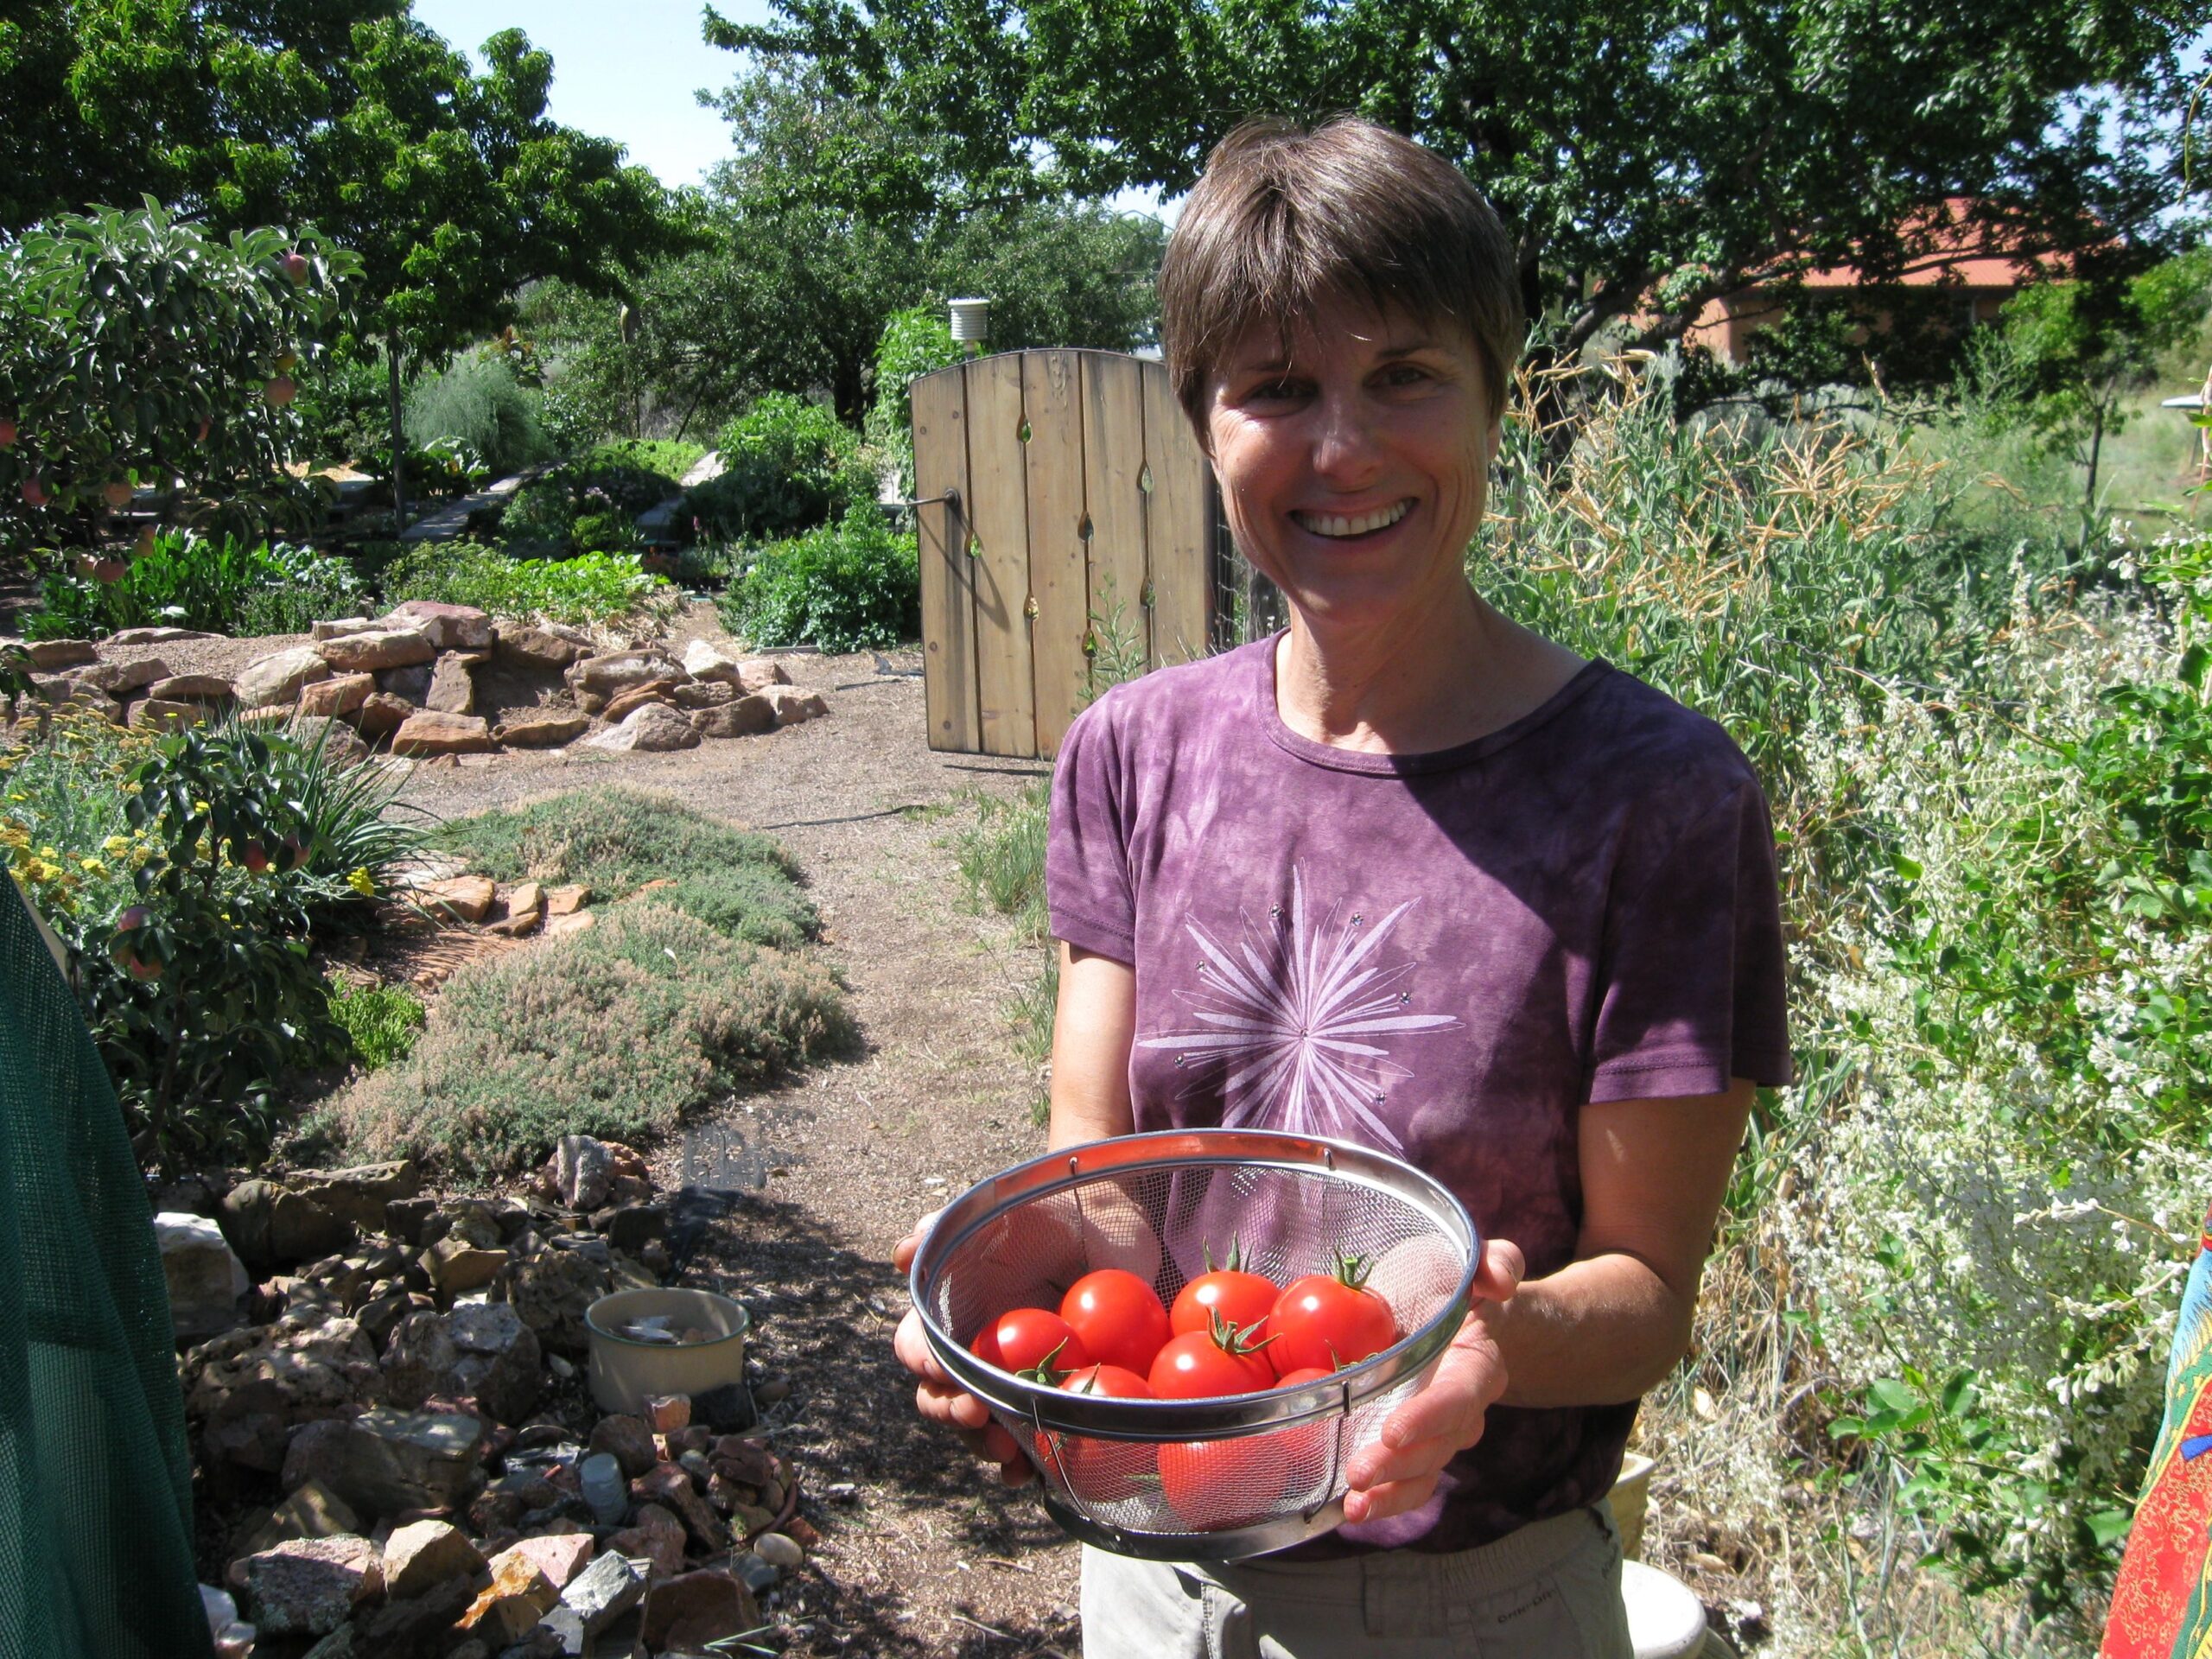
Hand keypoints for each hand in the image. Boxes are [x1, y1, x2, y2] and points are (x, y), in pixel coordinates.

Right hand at [892, 1212, 1034, 1485]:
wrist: (1116, 1224)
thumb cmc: (1051, 1211)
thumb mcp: (1000, 1210)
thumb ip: (947, 1227)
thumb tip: (901, 1253)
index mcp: (950, 1314)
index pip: (916, 1346)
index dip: (920, 1360)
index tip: (939, 1368)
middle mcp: (973, 1352)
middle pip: (941, 1399)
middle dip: (952, 1415)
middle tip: (978, 1417)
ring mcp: (1013, 1380)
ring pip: (981, 1429)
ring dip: (985, 1446)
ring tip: (1009, 1454)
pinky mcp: (1055, 1398)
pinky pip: (1033, 1441)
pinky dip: (1029, 1464)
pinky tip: (1037, 1474)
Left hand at [1340, 1237, 1524, 1525]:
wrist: (1442, 1308)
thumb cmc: (1449, 1280)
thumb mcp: (1468, 1258)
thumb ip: (1494, 1261)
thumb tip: (1499, 1282)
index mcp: (1477, 1364)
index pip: (1461, 1395)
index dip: (1431, 1416)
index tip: (1392, 1431)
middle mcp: (1461, 1407)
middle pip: (1439, 1445)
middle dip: (1400, 1465)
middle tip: (1358, 1473)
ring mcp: (1436, 1432)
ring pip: (1423, 1473)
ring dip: (1390, 1495)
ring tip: (1353, 1508)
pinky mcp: (1410, 1445)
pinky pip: (1404, 1480)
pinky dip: (1381, 1499)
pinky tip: (1347, 1511)